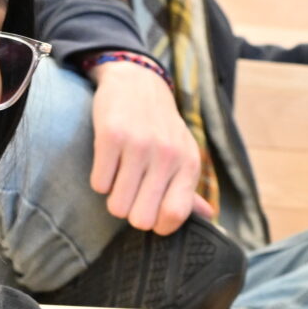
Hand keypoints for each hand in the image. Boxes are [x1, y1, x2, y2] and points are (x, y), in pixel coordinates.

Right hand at [89, 61, 213, 235]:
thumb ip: (190, 190)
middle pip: (141, 219)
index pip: (175, 215)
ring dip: (114, 198)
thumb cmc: (161, 128)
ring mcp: (139, 145)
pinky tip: (109, 163)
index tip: (151, 215)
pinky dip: (100, 180)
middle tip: (131, 195)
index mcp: (188, 164)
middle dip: (131, 213)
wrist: (138, 82)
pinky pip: (99, 184)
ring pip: (117, 206)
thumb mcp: (183, 154)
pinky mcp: (111, 136)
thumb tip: (207, 217)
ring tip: (120, 178)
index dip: (158, 226)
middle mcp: (167, 155)